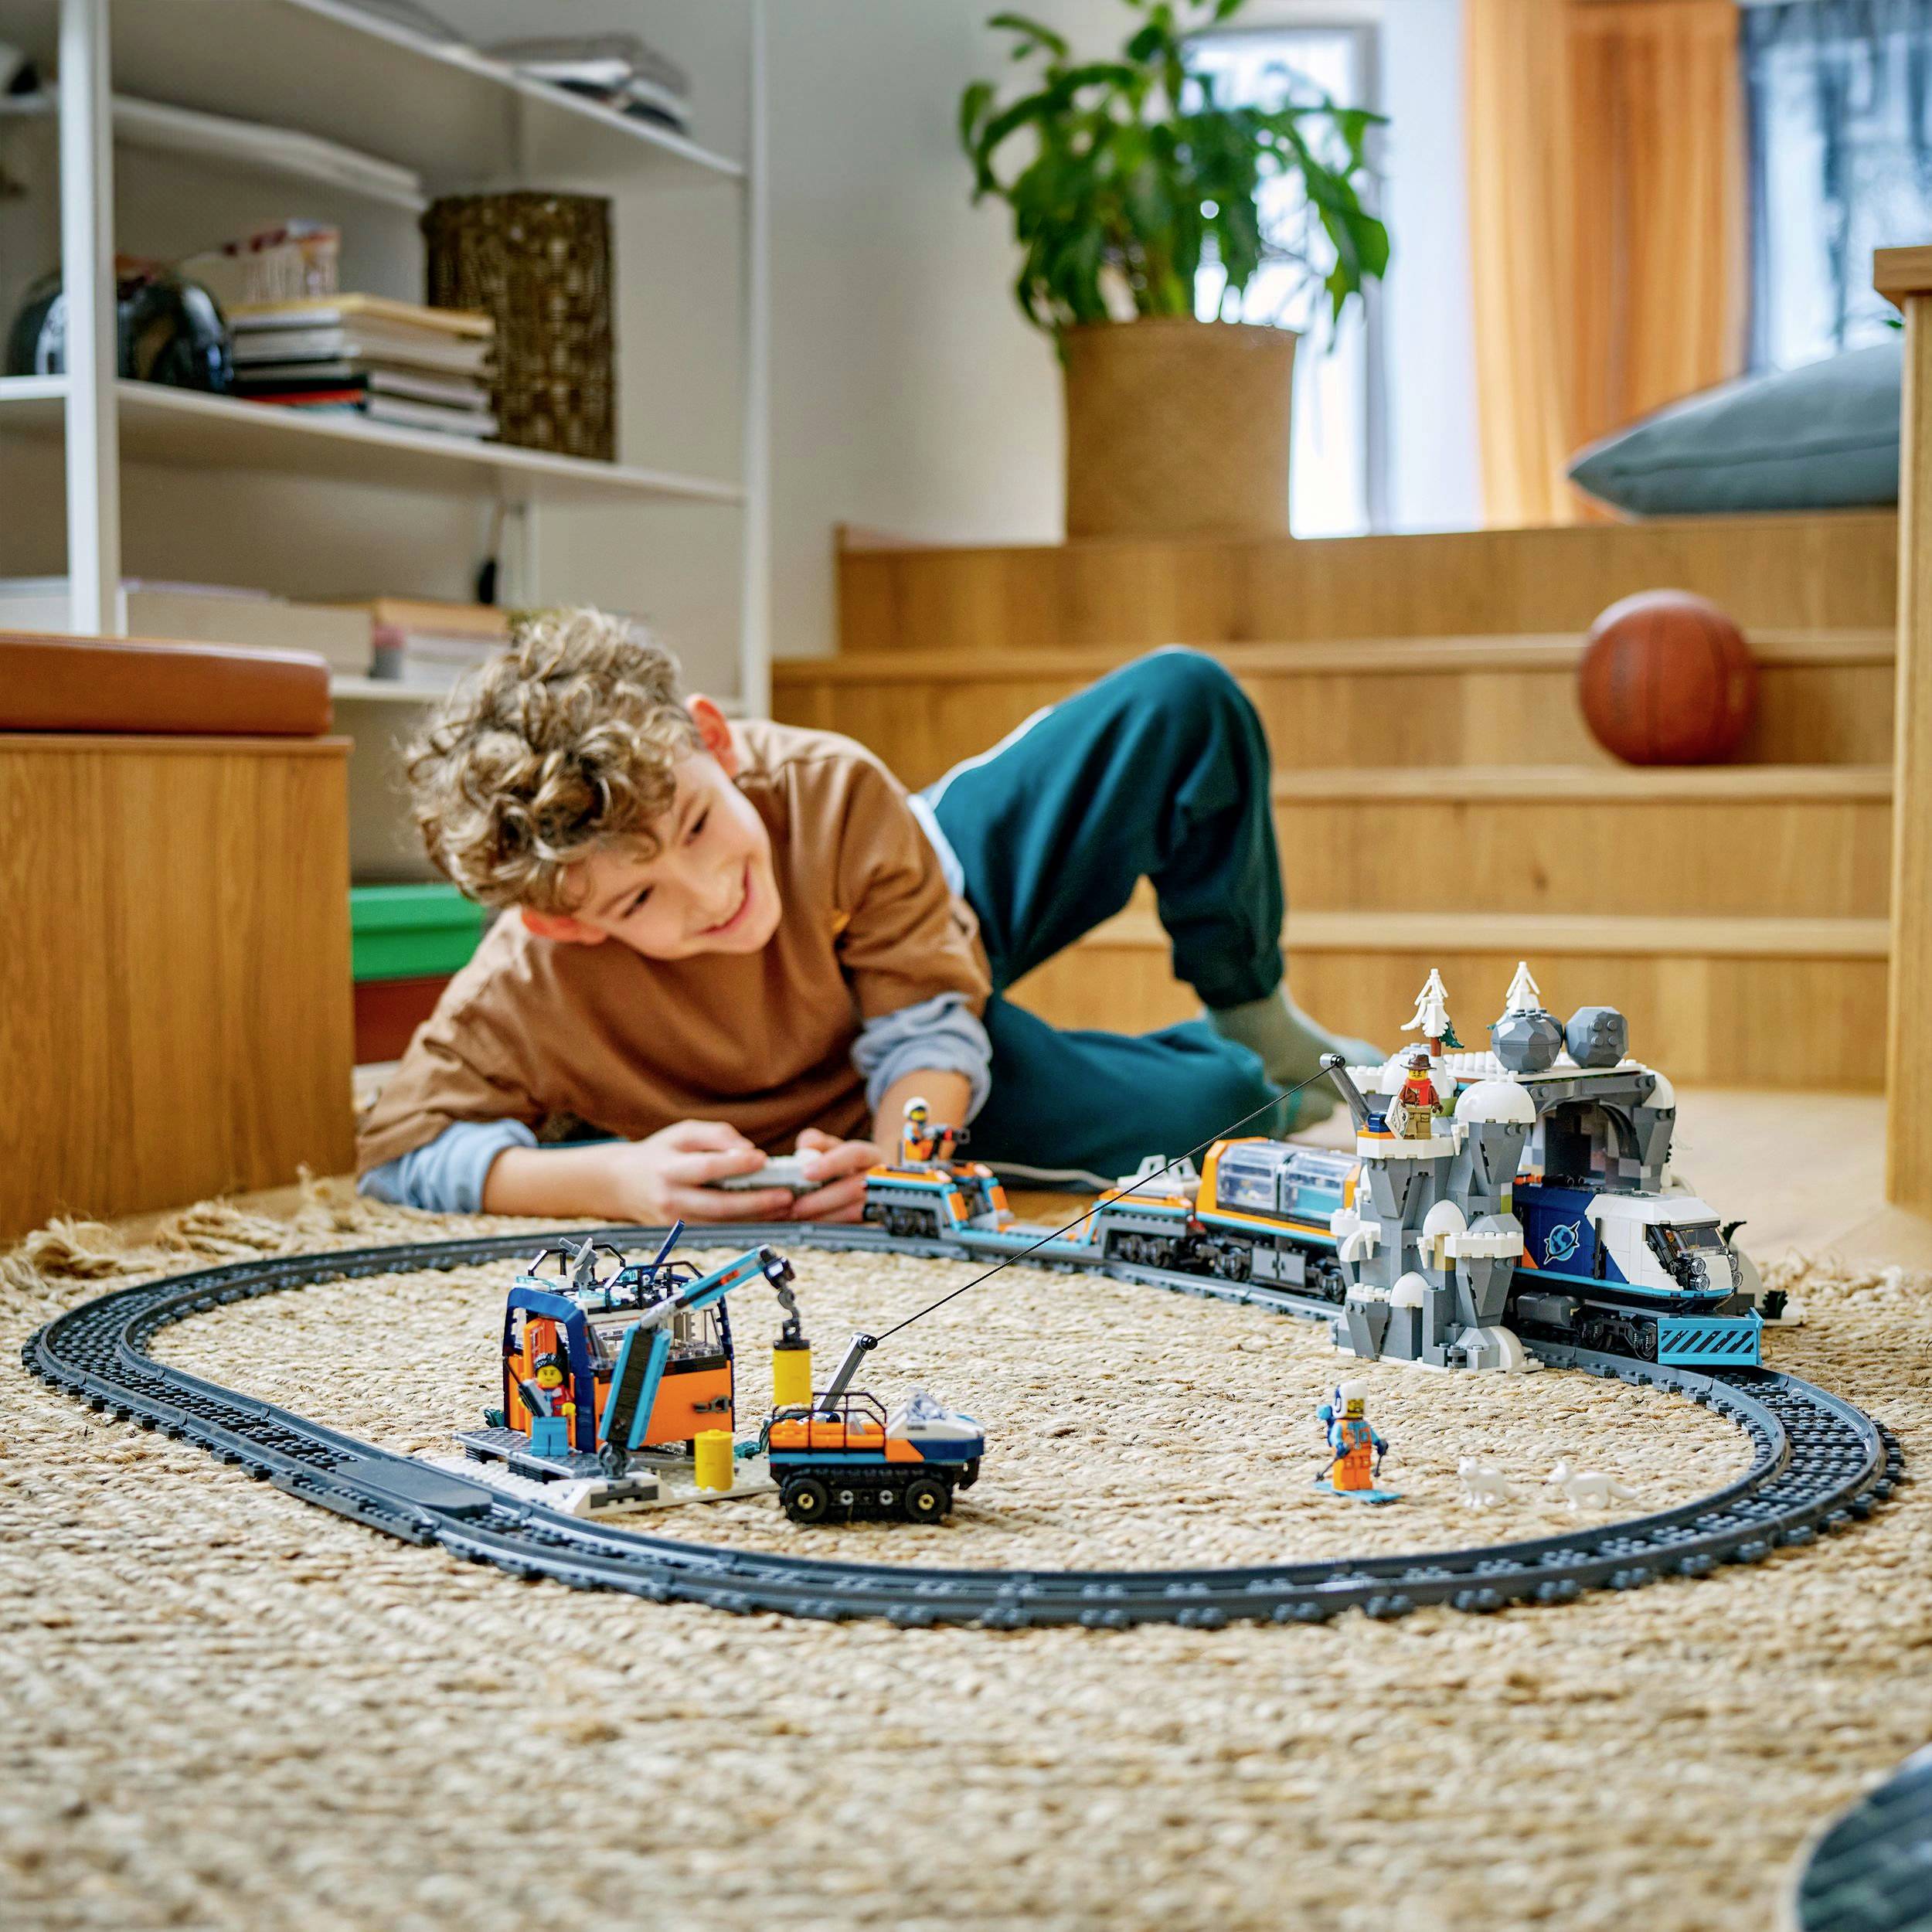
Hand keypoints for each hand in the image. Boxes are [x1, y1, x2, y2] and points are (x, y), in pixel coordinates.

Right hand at [594, 1120, 797, 1223]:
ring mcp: (677, 1222)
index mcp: (668, 1169)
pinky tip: (768, 1217)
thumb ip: (716, 1135)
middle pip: (718, 1205)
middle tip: (786, 1195)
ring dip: (757, 1218)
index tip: (764, 1159)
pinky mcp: (684, 1234)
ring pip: (723, 1224)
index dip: (736, 1165)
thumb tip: (748, 1149)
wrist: (623, 1184)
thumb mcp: (682, 1133)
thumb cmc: (659, 1153)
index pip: (707, 1168)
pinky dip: (746, 1225)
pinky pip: (719, 1231)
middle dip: (756, 1202)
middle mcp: (671, 1199)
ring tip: (786, 1208)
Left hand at [787, 1126, 882, 1223]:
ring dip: (824, 1216)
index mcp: (871, 1155)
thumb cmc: (845, 1165)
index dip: (831, 1163)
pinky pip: (852, 1227)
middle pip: (855, 1188)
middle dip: (822, 1198)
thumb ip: (817, 1143)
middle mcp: (880, 1179)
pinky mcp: (872, 1222)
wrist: (868, 1185)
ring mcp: (879, 1202)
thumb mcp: (833, 1149)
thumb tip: (805, 1145)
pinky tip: (810, 1224)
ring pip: (854, 1211)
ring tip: (799, 1216)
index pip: (856, 1154)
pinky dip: (828, 1226)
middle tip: (797, 1204)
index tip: (806, 1172)